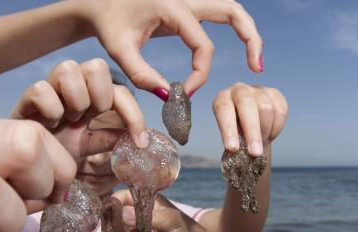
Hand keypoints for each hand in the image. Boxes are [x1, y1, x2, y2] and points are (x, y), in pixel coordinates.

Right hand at [12, 58, 147, 148]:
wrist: (28, 161)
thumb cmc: (57, 150)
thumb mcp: (88, 147)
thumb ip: (108, 140)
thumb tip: (135, 140)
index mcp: (93, 96)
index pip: (121, 92)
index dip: (134, 115)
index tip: (140, 143)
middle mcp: (74, 85)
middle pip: (97, 66)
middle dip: (99, 97)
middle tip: (90, 118)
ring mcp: (51, 87)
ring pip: (69, 68)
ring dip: (74, 100)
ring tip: (68, 120)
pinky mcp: (28, 96)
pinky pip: (41, 88)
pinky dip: (50, 110)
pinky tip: (49, 125)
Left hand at [83, 0, 263, 96]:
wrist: (100, 2)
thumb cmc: (107, 24)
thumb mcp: (119, 50)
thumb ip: (141, 75)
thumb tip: (167, 96)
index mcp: (172, 7)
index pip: (202, 46)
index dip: (199, 76)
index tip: (183, 95)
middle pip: (233, 11)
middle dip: (250, 39)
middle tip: (257, 69)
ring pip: (231, 8)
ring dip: (247, 30)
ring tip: (255, 60)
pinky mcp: (188, 5)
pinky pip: (219, 11)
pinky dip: (234, 26)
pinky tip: (240, 45)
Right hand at [113, 190, 206, 231]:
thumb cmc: (184, 229)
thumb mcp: (169, 220)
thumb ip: (147, 218)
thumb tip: (123, 215)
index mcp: (144, 200)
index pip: (120, 197)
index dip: (114, 206)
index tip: (114, 218)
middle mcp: (137, 213)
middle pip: (116, 218)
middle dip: (126, 230)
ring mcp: (136, 229)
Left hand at [213, 83, 287, 156]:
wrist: (250, 123)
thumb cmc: (236, 132)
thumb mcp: (229, 135)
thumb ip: (233, 141)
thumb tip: (238, 154)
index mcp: (222, 98)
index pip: (223, 109)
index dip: (228, 129)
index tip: (233, 149)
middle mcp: (239, 89)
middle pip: (246, 104)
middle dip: (252, 131)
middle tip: (255, 153)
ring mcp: (258, 89)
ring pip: (265, 108)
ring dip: (265, 131)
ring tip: (261, 145)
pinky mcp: (274, 93)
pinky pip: (280, 110)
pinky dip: (276, 128)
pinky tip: (269, 136)